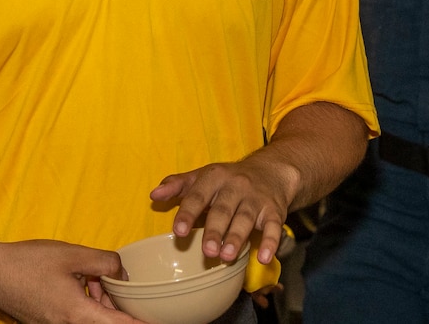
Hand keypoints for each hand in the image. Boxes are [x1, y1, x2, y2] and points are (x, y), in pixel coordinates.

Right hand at [0, 239, 137, 323]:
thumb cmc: (28, 262)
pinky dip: (84, 302)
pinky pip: (75, 317)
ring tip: (93, 277)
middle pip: (104, 321)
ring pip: (89, 318)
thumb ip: (106, 263)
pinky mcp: (46, 322)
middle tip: (116, 282)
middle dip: (115, 305)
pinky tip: (82, 282)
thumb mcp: (73, 255)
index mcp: (76, 314)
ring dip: (98, 302)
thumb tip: (121, 273)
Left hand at [150, 158, 296, 266]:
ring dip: (237, 237)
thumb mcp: (203, 176)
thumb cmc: (230, 179)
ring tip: (227, 256)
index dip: (188, 213)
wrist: (272, 170)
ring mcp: (256, 198)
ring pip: (246, 218)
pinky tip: (265, 257)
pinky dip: (271, 242)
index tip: (179, 231)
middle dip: (215, 230)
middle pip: (223, 209)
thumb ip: (177, 185)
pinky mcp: (275, 210)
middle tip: (206, 251)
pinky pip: (275, 226)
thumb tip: (153, 195)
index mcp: (215, 177)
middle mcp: (236, 186)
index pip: (198, 195)